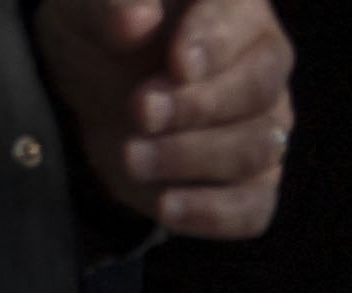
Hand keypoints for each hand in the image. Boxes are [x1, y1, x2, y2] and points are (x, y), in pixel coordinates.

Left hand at [34, 0, 292, 237]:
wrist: (94, 93)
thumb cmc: (103, 36)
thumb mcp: (88, 7)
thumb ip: (112, 3)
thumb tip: (136, 18)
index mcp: (235, 10)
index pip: (242, 26)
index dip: (214, 46)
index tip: (176, 65)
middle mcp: (262, 68)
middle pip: (258, 93)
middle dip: (198, 107)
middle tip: (141, 111)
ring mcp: (264, 129)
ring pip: (256, 151)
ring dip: (192, 157)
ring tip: (133, 157)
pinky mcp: (250, 185)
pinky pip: (253, 208)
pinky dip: (213, 212)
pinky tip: (167, 207)